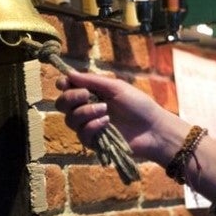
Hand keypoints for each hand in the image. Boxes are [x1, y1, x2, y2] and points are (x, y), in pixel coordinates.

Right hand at [55, 70, 183, 162]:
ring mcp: (89, 125)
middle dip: (71, 98)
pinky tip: (106, 122)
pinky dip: (92, 126)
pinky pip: (82, 134)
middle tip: (86, 95)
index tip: (66, 83)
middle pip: (62, 104)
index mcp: (91, 92)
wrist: (153, 128)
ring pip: (70, 120)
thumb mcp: (116, 87)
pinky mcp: (94, 142)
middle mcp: (87, 108)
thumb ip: (91, 81)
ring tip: (105, 110)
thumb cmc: (138, 104)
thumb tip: (68, 73)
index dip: (62, 84)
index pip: (67, 88)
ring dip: (85, 112)